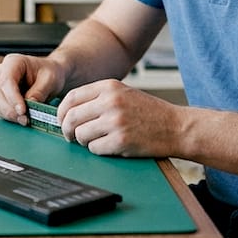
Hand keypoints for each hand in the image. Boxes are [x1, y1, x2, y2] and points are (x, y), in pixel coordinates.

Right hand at [0, 53, 67, 125]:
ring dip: (8, 114)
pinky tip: (19, 118)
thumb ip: (39, 92)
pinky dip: (7, 116)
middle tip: (24, 119)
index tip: (22, 111)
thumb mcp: (50, 79)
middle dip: (9, 109)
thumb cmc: (49, 72)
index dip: (12, 97)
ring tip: (24, 120)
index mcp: (13, 62)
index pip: (6, 80)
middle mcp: (2, 72)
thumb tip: (30, 104)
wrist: (49, 75)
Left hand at [57, 79, 182, 157]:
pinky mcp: (121, 141)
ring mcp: (115, 121)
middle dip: (68, 130)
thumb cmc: (149, 112)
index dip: (61, 112)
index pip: (71, 98)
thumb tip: (69, 109)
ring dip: (85, 141)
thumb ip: (98, 97)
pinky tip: (111, 146)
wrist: (176, 127)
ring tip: (99, 139)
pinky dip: (99, 150)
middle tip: (72, 137)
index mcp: (109, 87)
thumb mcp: (123, 93)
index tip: (62, 121)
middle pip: (71, 118)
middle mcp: (110, 102)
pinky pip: (94, 148)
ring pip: (81, 135)